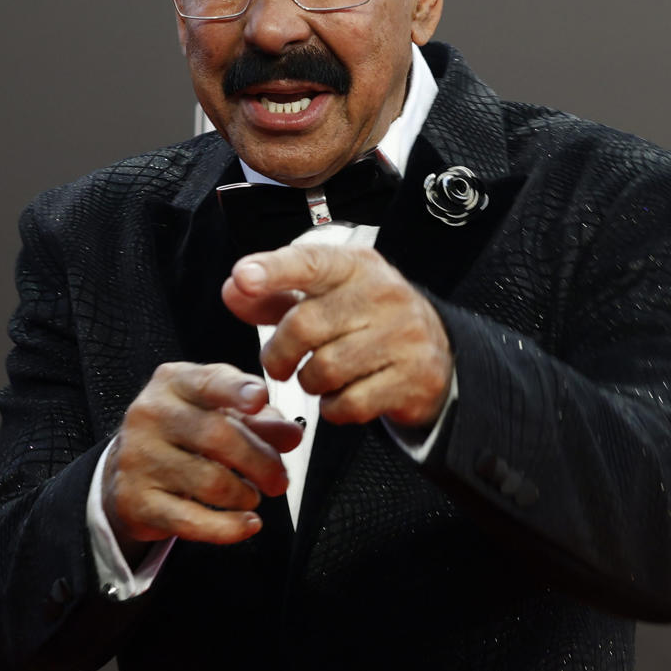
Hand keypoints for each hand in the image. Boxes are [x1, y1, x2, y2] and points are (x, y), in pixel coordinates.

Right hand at [104, 363, 303, 547]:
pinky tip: (247, 524)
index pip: (208, 382)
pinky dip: (228, 527)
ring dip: (245, 495)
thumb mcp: (221, 414)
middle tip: (279, 480)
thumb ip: (261, 421)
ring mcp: (139, 458)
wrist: (130, 470)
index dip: (236, 390)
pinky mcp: (136, 501)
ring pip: (210, 482)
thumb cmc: (184, 434)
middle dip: (261, 462)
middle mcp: (150, 415)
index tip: (259, 398)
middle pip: (218, 436)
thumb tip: (292, 434)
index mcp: (174, 384)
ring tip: (253, 496)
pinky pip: (191, 520)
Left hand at [222, 246, 452, 429]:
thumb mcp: (324, 298)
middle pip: (305, 325)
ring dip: (309, 382)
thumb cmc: (366, 321)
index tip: (244, 277)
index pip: (310, 262)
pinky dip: (334, 407)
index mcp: (356, 266)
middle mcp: (384, 294)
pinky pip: (350, 403)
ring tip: (319, 376)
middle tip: (279, 363)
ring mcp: (404, 336)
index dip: (273, 270)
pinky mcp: (414, 378)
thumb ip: (274, 296)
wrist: (437, 354)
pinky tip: (342, 396)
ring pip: (325, 369)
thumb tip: (233, 290)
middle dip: (279, 354)